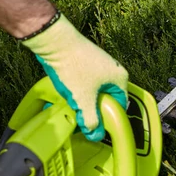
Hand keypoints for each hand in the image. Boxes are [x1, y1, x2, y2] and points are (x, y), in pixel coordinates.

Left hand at [21, 12, 128, 140]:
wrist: (55, 42)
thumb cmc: (73, 66)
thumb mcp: (83, 99)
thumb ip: (91, 120)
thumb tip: (95, 134)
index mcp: (120, 78)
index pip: (120, 105)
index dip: (108, 118)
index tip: (96, 125)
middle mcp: (113, 69)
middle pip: (106, 98)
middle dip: (93, 109)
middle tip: (81, 115)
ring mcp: (99, 64)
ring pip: (94, 90)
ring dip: (83, 99)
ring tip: (71, 102)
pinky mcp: (86, 61)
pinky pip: (85, 82)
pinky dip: (77, 89)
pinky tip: (67, 92)